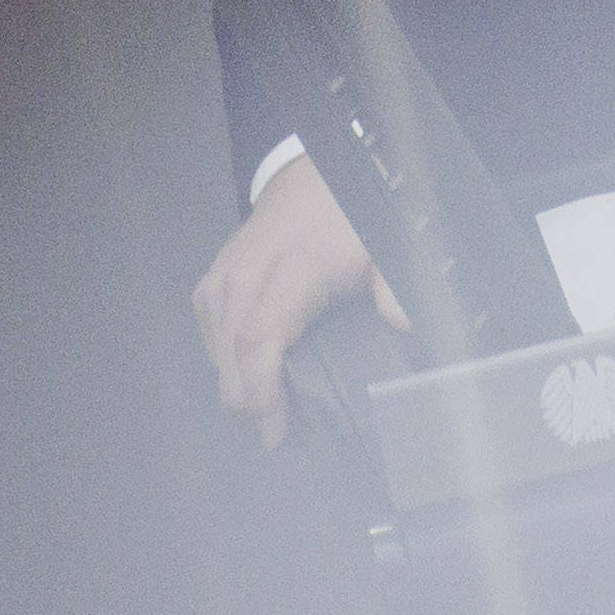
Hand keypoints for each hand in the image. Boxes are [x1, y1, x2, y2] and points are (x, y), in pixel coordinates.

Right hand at [193, 163, 382, 444]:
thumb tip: (405, 326)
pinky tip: (259, 377)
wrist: (309, 178)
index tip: (277, 435)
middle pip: (232, 359)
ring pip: (218, 355)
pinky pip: (212, 340)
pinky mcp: (209, 287)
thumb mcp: (384, 249)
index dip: (262, 394)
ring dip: (242, 389)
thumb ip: (395, 288)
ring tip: (278, 412)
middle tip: (287, 436)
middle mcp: (244, 278)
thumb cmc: (349, 219)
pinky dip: (230, 365)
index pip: (258, 341)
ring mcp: (220, 281)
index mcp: (287, 272)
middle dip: (253, 406)